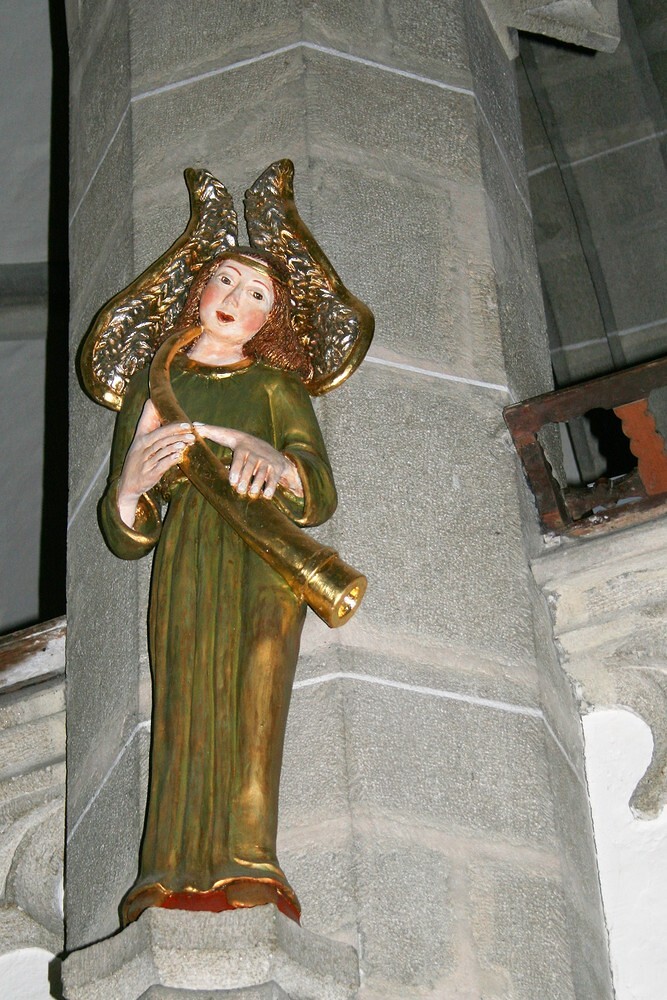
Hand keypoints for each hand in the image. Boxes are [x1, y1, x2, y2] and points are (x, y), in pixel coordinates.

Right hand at [117, 400, 194, 525]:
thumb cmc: (138, 463)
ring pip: (162, 450)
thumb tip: (154, 410)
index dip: (171, 425)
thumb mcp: (139, 446)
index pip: (156, 429)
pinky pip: (161, 464)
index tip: (185, 423)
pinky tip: (179, 456)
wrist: (128, 486)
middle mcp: (142, 449)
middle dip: (177, 433)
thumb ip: (150, 432)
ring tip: (188, 442)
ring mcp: (145, 461)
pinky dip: (171, 460)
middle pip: (161, 438)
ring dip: (176, 445)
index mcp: (140, 440)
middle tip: (192, 432)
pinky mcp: (149, 473)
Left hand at [194, 423, 302, 498]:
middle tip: (239, 489)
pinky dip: (271, 487)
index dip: (236, 469)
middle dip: (245, 478)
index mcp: (243, 448)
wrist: (269, 449)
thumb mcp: (229, 436)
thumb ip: (212, 431)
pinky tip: (266, 496)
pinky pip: (274, 478)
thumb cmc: (242, 445)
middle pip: (250, 467)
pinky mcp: (276, 468)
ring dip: (257, 484)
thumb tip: (194, 425)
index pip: (239, 458)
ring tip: (252, 493)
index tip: (232, 481)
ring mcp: (267, 461)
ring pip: (262, 473)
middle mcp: (256, 454)